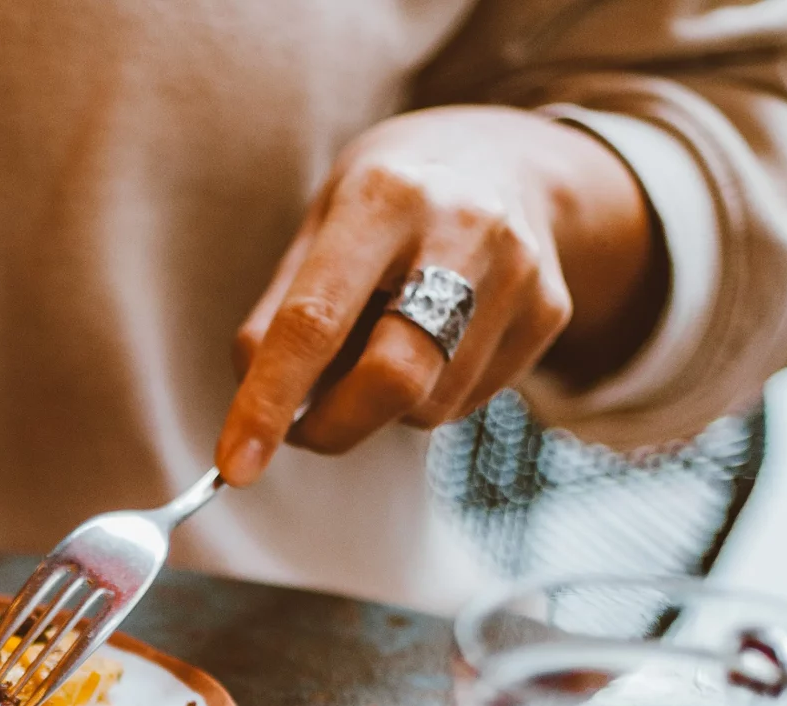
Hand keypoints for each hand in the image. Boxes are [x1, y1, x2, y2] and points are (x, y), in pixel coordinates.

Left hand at [215, 107, 663, 486]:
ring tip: (384, 341)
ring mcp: (519, 271)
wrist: (506, 158)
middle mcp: (463, 228)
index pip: (315, 320)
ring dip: (383, 407)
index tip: (235, 466)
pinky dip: (430, 395)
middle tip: (301, 431)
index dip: (269, 401)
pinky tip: (436, 341)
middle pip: (394, 377)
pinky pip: (468, 403)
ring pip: (429, 405)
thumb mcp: (321, 222)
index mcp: (385, 196)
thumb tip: (252, 400)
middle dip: (334, 426)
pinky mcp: (550, 311)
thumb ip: (280, 310)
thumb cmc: (388, 200)